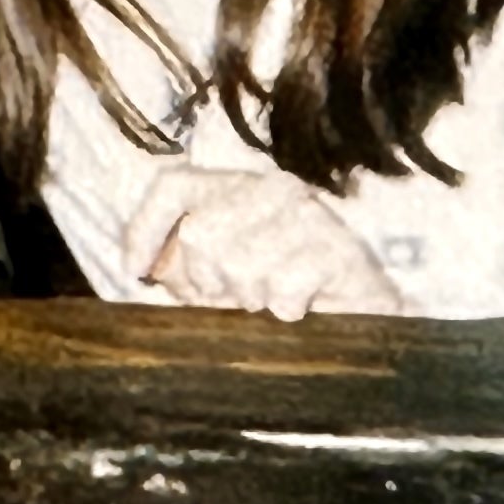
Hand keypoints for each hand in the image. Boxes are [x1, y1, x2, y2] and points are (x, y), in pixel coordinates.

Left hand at [120, 167, 405, 320]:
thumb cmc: (284, 294)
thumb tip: (139, 266)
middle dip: (209, 284)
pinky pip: (283, 288)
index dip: (144, 227)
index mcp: (237, 186)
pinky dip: (285, 309)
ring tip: (270, 302)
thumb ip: (182, 264)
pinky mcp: (338, 249)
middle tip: (239, 298)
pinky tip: (300, 309)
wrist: (366, 317)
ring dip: (251, 299)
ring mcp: (308, 214)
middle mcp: (270, 188)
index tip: (136, 271)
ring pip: (240, 265)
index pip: (173, 186)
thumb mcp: (222, 276)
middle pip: (199, 237)